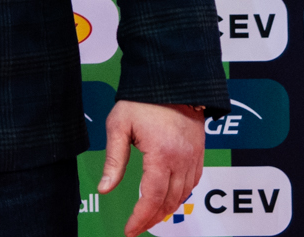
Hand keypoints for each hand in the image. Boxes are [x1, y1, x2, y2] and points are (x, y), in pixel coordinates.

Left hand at [98, 100, 203, 235]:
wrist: (170, 82)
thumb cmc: (141, 101)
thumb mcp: (119, 126)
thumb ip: (114, 160)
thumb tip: (104, 188)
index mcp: (162, 154)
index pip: (153, 197)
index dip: (141, 218)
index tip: (129, 230)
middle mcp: (182, 160)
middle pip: (170, 201)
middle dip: (152, 218)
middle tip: (136, 227)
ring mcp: (193, 158)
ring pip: (183, 195)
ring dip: (167, 210)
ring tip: (149, 217)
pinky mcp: (198, 154)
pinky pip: (192, 183)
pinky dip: (180, 196)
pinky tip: (168, 199)